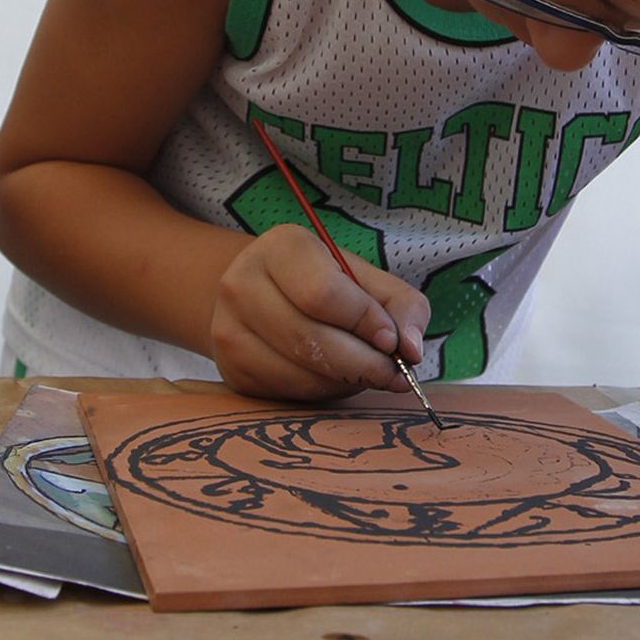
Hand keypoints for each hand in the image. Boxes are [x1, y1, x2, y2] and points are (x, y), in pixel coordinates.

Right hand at [208, 225, 430, 401]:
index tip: (391, 340)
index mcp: (280, 247)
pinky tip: (334, 377)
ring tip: (366, 372)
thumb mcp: (367, 279)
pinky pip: (288, 392)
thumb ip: (402, 306)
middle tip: (392, 373)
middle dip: (363, 363)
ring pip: (300, 372)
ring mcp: (228, 329)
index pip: (323, 293)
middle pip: (310, 338)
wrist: (262, 296)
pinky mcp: (231, 369)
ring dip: (346, 381)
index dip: (365, 322)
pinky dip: (322, 392)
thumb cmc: (328, 285)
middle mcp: (242, 283)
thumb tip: (410, 350)